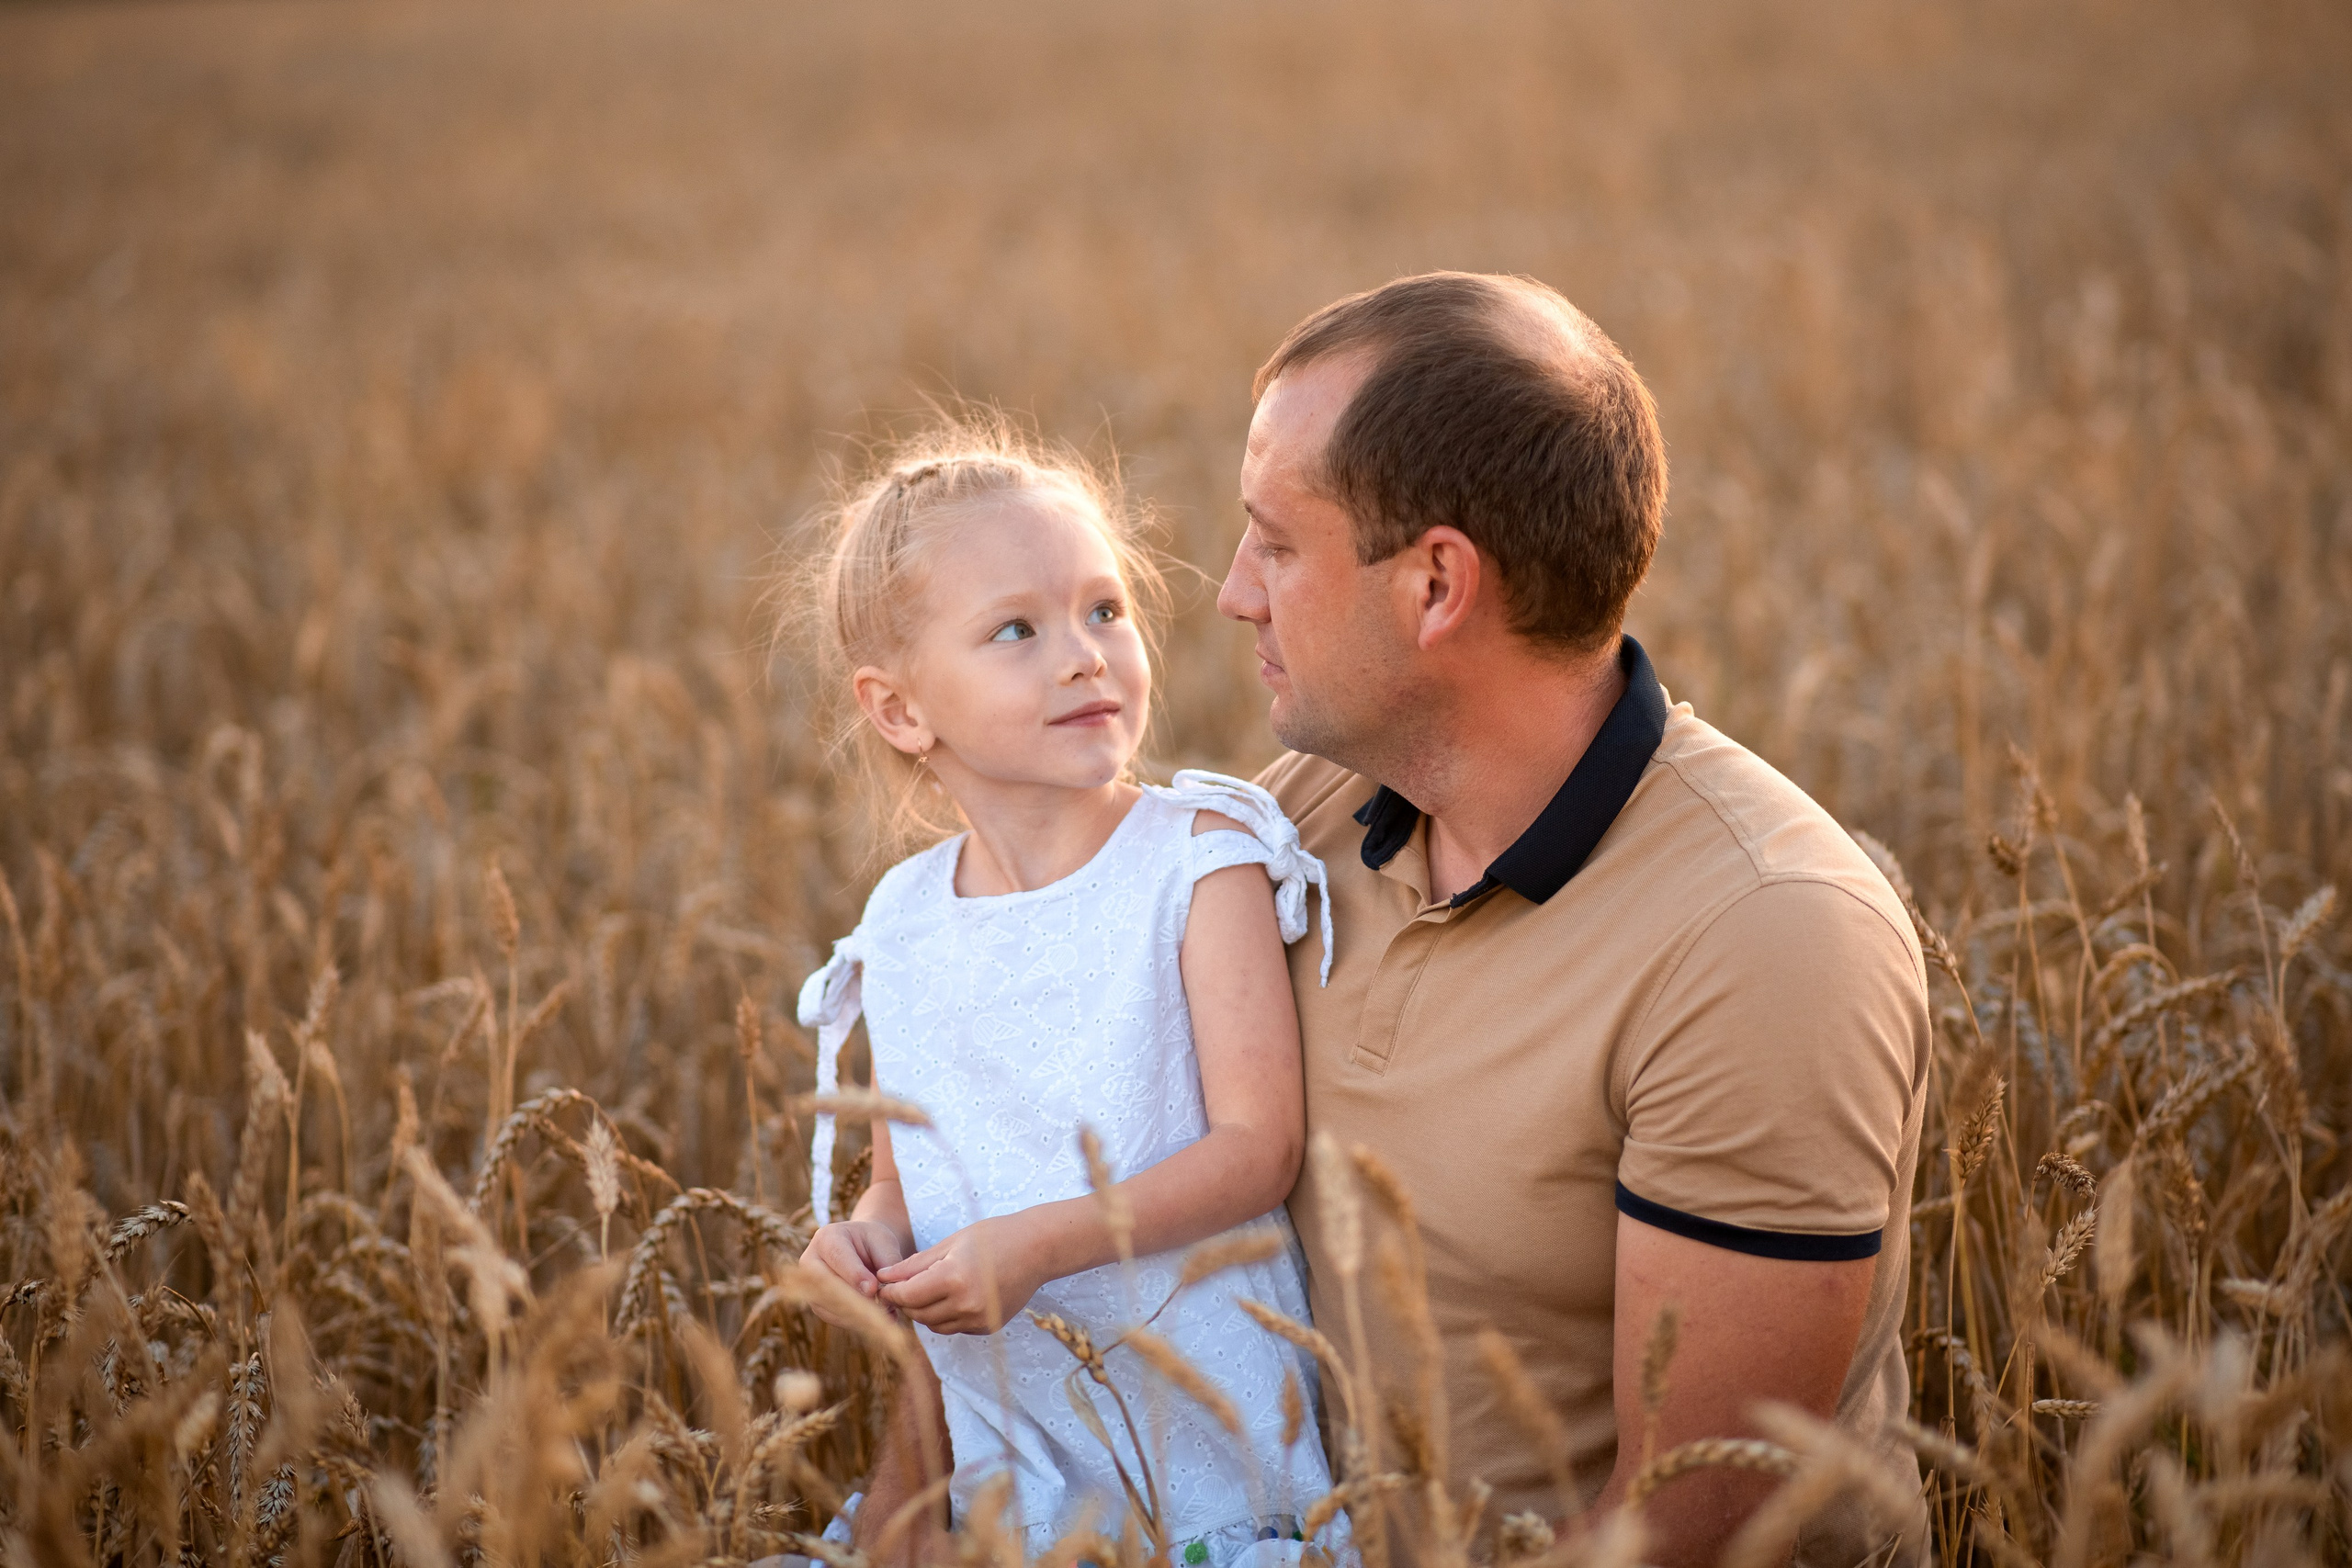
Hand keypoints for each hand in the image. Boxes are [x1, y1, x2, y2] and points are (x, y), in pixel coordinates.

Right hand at [798, 1219, 909, 1323]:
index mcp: (827, 1238)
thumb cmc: (873, 1243)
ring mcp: (810, 1285)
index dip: (854, 1275)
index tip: (872, 1288)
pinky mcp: (817, 1304)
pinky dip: (855, 1321)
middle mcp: (811, 1261)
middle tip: (880, 1310)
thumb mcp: (884, 1243)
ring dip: (856, 1313)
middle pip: (826, 1283)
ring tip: (883, 1316)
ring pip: (828, 1305)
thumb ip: (886, 1264)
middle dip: (853, 1298)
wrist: (863, 1250)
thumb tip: (883, 1296)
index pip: (837, 1257)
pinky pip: (832, 1317)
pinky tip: (875, 1321)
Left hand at [876, 1215, 1047, 1334]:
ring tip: (927, 1290)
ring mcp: (979, 1319)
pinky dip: (946, 1316)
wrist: (1037, 1249)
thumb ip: (915, 1264)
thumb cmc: (993, 1237)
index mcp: (954, 1278)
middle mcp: (966, 1304)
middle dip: (906, 1302)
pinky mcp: (987, 1327)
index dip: (891, 1292)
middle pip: (919, 1314)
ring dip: (924, 1311)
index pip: (908, 1296)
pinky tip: (952, 1296)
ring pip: (935, 1326)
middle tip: (902, 1287)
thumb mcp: (951, 1243)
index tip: (884, 1284)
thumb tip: (883, 1277)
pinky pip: (954, 1327)